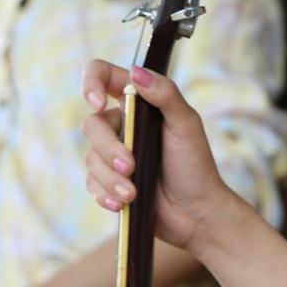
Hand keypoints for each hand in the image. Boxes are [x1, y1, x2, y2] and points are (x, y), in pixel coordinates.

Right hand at [82, 60, 238, 253]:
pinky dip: (105, 194)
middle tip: (130, 167)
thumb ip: (166, 94)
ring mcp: (113, 154)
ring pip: (90, 157)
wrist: (196, 213)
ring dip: (110, 177)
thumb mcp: (186, 125)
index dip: (92, 83)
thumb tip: (136, 73)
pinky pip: (91, 183)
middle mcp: (123, 125)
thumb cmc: (195, 165)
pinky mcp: (108, 181)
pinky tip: (122, 203)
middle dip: (108, 148)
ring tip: (133, 193)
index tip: (98, 103)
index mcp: (140, 104)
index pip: (104, 76)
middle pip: (92, 124)